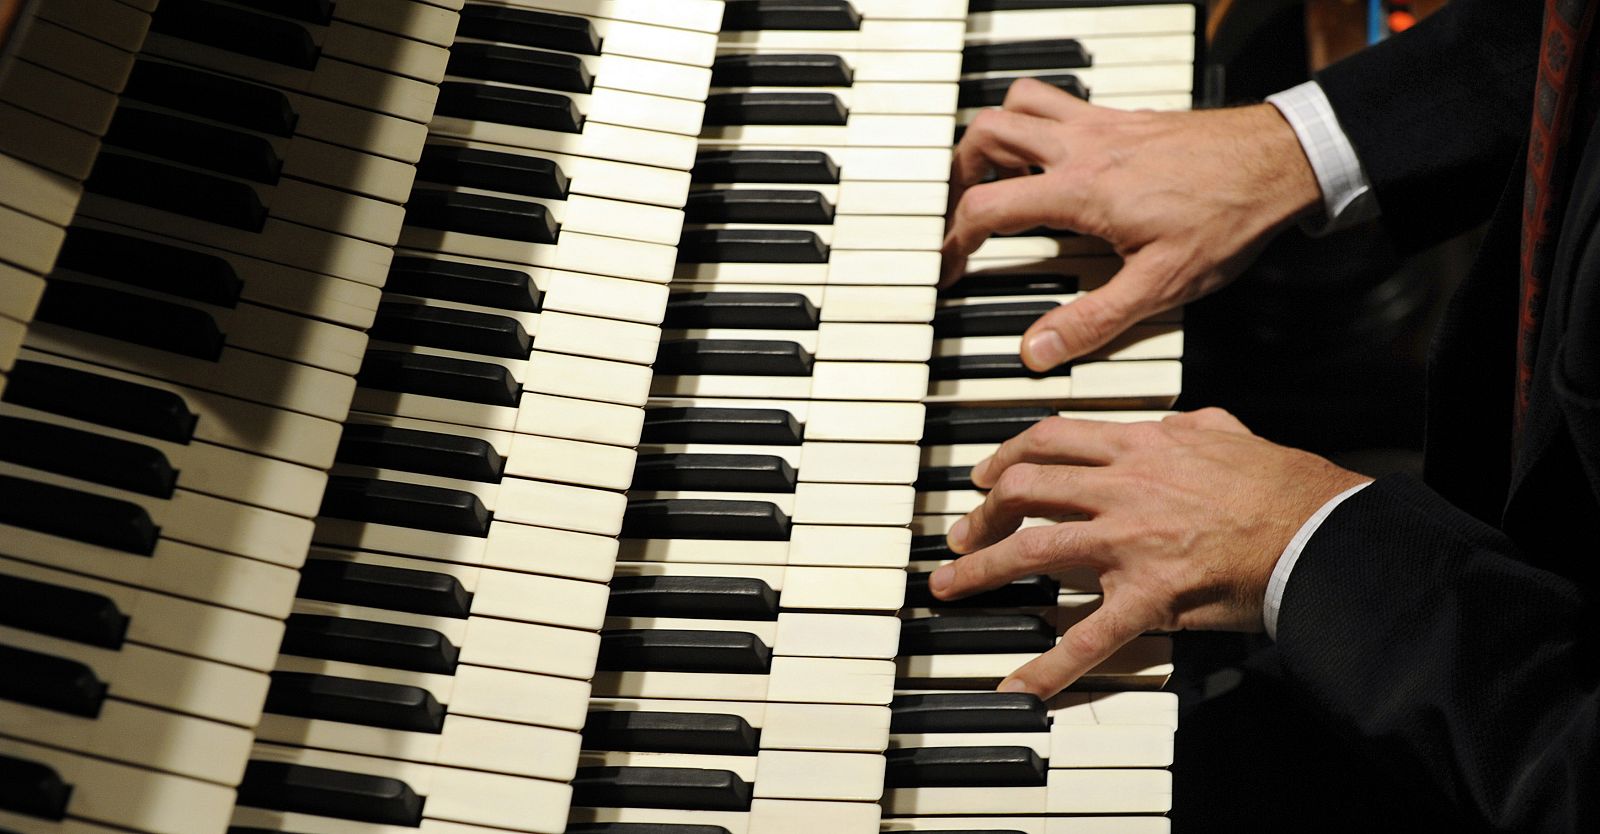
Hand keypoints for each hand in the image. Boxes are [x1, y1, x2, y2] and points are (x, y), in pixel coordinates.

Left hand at [931, 408, 1369, 697]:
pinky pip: (1088, 636)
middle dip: (983, 513)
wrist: (1319, 530)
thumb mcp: (1228, 432)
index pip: (1051, 439)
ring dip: (980, 568)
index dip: (1007, 455)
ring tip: (948, 587)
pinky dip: (1048, 666)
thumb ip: (1193, 424)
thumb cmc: (1282, 485)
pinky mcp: (1149, 595)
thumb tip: (1180, 420)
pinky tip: (1019, 686)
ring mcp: (1130, 541)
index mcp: (1140, 446)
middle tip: (962, 533)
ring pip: (1034, 549)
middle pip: (1026, 488)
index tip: (988, 475)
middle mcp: (1124, 487)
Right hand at [942, 79, 1321, 370]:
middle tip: (962, 209)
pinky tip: (1053, 157)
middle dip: (960, 173)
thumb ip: (1094, 320)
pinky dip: (1038, 121)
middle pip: (987, 134)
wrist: (1281, 162)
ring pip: (1019, 102)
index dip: (954, 241)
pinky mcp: (1125, 116)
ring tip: (995, 176)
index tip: (950, 264)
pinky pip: (1060, 102)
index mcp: (1081, 191)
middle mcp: (1083, 147)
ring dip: (995, 135)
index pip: (987, 207)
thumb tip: (1039, 349)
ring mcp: (1103, 125)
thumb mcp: (1162, 286)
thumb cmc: (1228, 216)